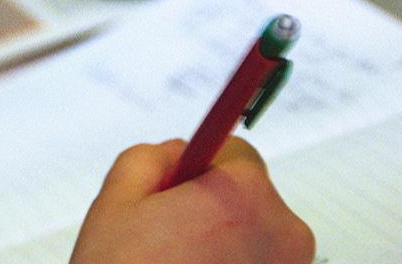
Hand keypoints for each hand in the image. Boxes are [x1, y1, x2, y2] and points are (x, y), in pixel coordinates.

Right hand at [71, 138, 314, 263]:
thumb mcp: (117, 200)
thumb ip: (149, 157)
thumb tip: (175, 154)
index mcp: (244, 195)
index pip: (236, 153)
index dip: (198, 168)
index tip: (177, 189)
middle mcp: (285, 234)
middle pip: (250, 199)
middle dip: (213, 209)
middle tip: (166, 238)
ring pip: (255, 241)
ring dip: (225, 248)